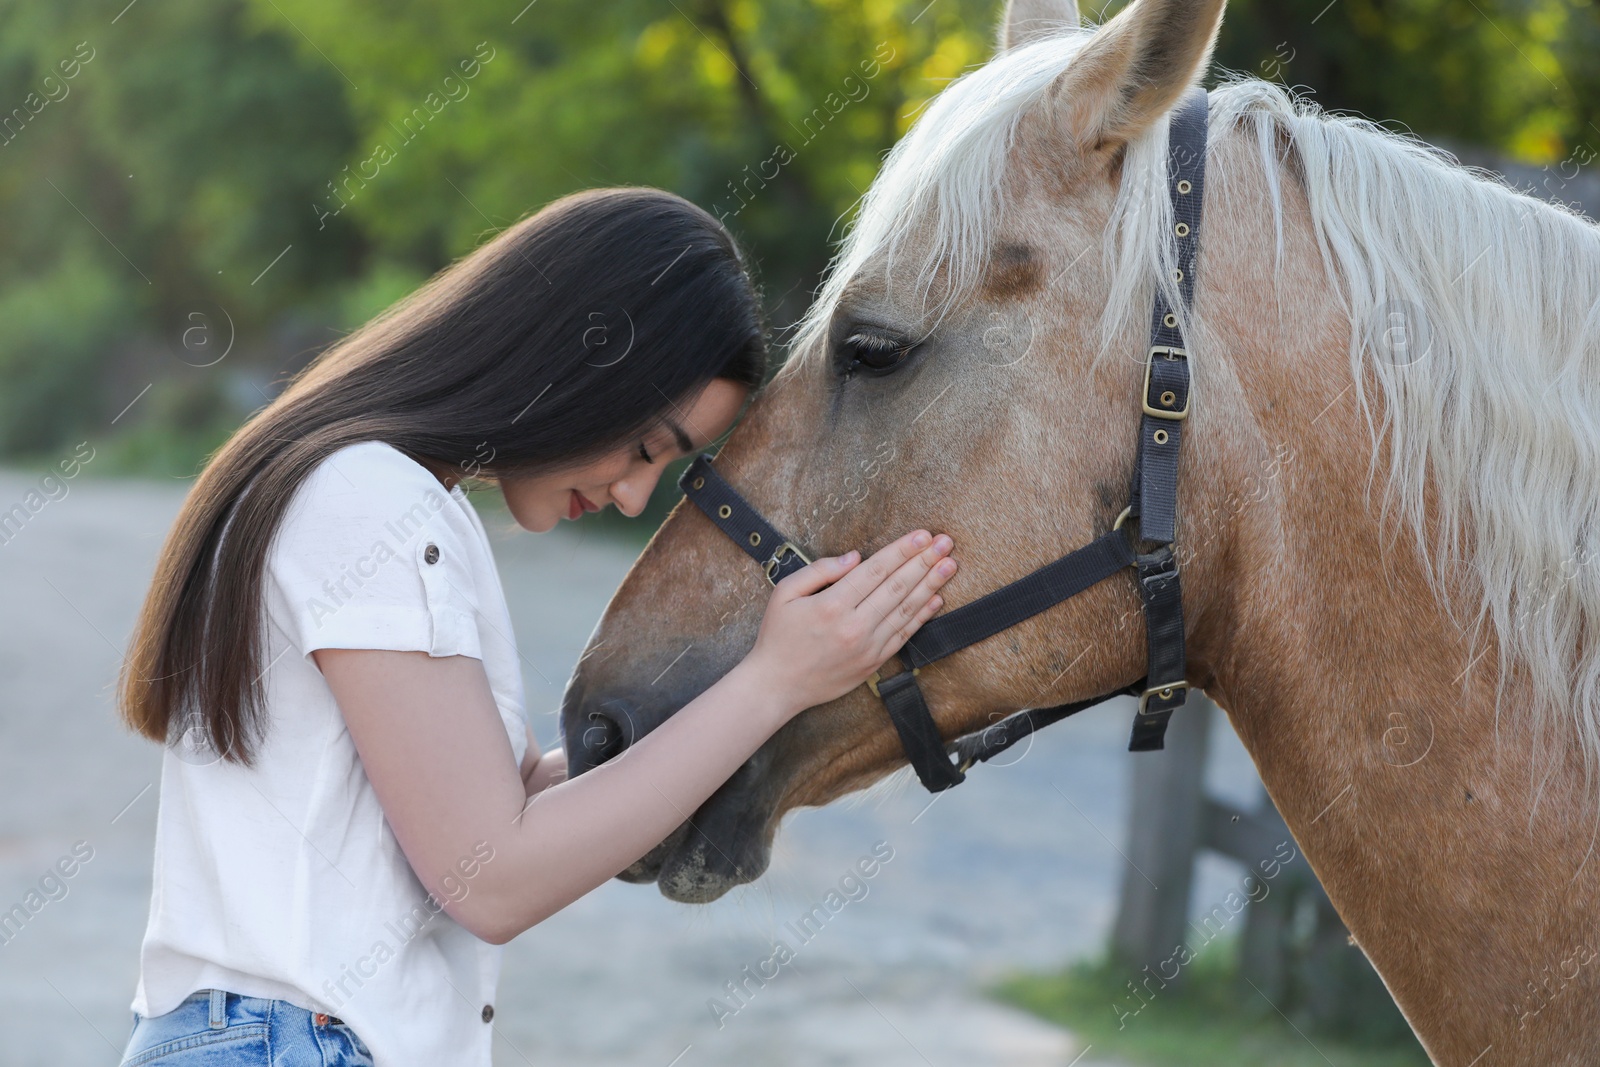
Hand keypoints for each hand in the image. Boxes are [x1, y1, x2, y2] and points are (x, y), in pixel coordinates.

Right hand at [742, 529, 956, 718]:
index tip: (922, 535)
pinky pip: (903, 636)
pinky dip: (922, 617)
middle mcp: (853, 626)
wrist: (777, 686)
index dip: (901, 551)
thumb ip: (820, 571)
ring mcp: (867, 647)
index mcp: (831, 606)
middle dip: (924, 562)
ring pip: (906, 610)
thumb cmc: (778, 637)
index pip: (875, 571)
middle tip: (945, 543)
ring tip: (950, 566)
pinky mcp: (873, 663)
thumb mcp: (784, 594)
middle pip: (896, 587)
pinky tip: (936, 599)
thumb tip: (855, 557)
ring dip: (931, 586)